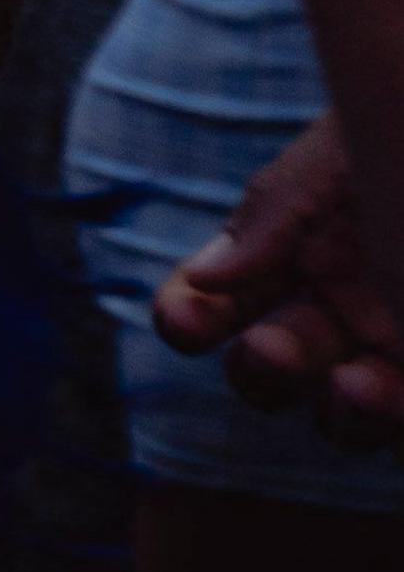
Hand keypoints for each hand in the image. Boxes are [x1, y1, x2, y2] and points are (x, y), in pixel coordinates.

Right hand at [159, 118, 403, 443]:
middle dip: (266, 369)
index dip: (189, 318)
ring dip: (348, 412)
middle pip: (270, 372)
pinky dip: (403, 412)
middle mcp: (336, 317)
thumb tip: (207, 282)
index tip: (190, 320)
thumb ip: (276, 215)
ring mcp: (397, 356)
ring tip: (365, 385)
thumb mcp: (347, 156)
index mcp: (291, 257)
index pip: (210, 305)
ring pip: (349, 416)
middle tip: (280, 348)